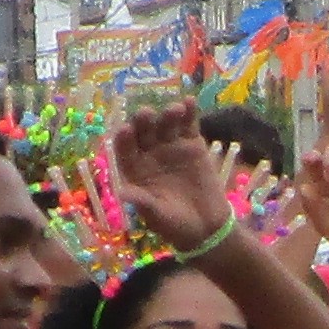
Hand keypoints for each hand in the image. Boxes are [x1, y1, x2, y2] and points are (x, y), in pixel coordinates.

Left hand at [105, 99, 236, 254]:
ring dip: (168, 115)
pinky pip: (189, 125)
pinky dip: (190, 113)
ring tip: (174, 110)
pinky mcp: (192, 144)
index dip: (124, 139)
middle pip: (143, 131)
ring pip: (166, 124)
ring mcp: (171, 145)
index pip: (124, 149)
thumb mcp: (156, 216)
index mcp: (134, 168)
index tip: (125, 130)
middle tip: (146, 114)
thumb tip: (121, 194)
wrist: (206, 226)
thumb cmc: (174, 223)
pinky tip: (190, 103)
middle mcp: (149, 152)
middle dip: (144, 122)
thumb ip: (142, 202)